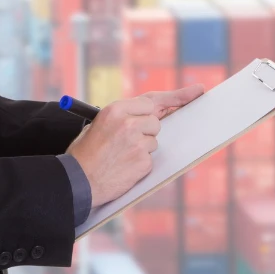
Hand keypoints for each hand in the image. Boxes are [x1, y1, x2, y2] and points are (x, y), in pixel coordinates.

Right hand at [67, 85, 204, 206]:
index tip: (197, 92)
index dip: (177, 97)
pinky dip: (140, 164)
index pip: (154, 100)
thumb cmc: (85, 153)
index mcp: (116, 109)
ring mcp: (137, 143)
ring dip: (142, 148)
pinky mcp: (142, 162)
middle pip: (155, 122)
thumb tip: (151, 112)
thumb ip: (124, 115)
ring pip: (153, 141)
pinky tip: (122, 167)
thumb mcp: (99, 124)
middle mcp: (129, 122)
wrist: (77, 181)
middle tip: (130, 141)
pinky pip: (150, 159)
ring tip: (119, 156)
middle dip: (146, 131)